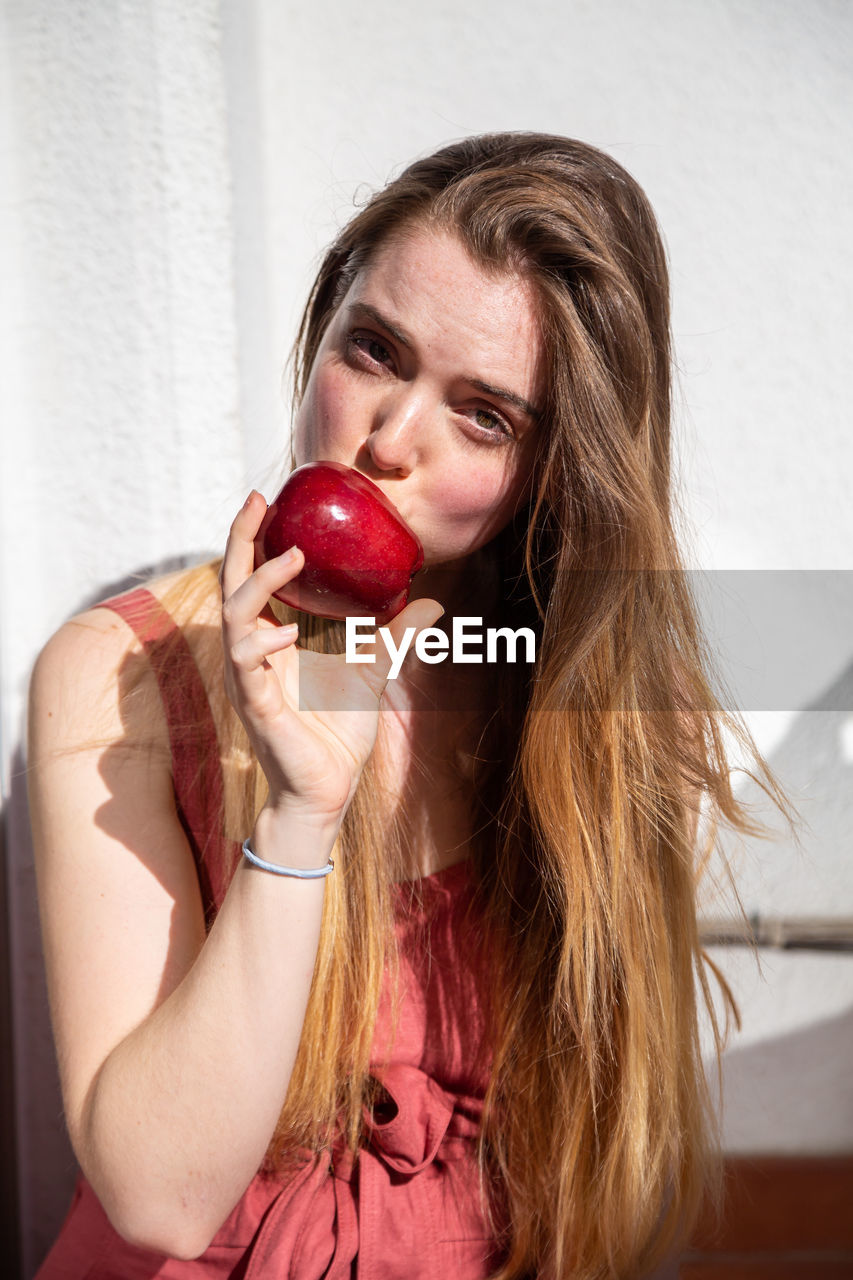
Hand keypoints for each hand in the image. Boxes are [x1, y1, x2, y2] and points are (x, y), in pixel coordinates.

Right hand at [220, 492, 442, 828]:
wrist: (328, 789)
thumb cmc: (337, 733)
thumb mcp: (374, 670)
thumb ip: (396, 635)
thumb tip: (433, 601)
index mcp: (270, 641)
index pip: (250, 578)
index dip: (252, 539)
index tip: (268, 500)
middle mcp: (251, 654)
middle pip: (231, 584)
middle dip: (239, 540)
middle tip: (259, 502)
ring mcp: (248, 679)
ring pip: (234, 616)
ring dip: (259, 583)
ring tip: (291, 556)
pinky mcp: (256, 705)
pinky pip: (245, 664)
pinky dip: (261, 642)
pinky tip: (285, 631)